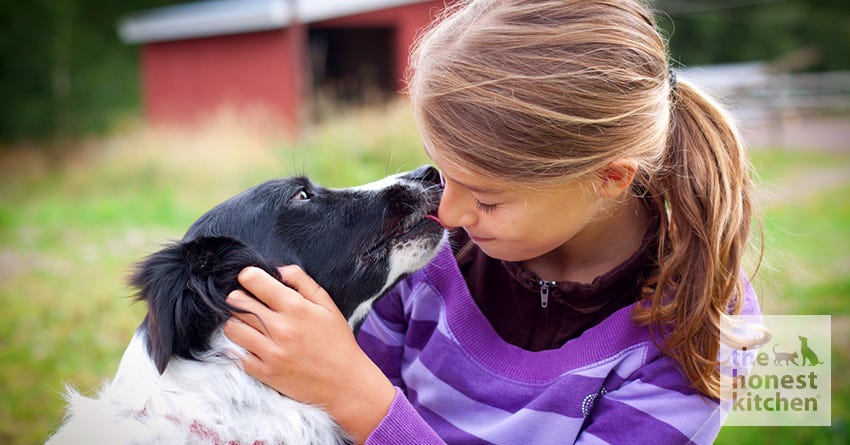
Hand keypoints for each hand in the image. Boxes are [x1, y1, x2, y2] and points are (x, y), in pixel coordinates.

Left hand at [223, 265, 394, 443]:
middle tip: (250, 303)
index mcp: (295, 307)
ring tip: (249, 324)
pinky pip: (236, 354)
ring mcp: (270, 352)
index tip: (251, 280)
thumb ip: (302, 281)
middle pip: (237, 302)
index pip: (253, 281)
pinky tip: (253, 345)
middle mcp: (280, 328)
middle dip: (239, 298)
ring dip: (236, 322)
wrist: (344, 383)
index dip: (248, 276)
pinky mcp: (264, 373)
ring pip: (231, 328)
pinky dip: (240, 347)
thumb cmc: (337, 341)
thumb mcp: (327, 305)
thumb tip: (278, 269)